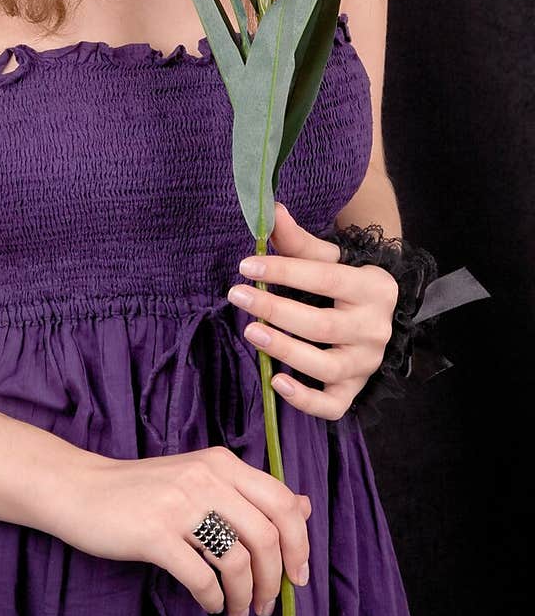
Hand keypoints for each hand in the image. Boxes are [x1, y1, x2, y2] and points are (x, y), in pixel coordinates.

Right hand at [48, 445, 312, 615]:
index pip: (281, 501)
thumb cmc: (143, 488)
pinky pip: (201, 577)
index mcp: (221, 462)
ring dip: (246, 596)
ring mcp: (180, 504)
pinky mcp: (155, 533)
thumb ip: (249, 492)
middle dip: (276, 578)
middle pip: (267, 535)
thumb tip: (303, 505)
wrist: (82, 488)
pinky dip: (212, 599)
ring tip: (238, 611)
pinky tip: (209, 603)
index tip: (297, 574)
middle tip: (268, 602)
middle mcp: (206, 477)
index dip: (299, 543)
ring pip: (238, 560)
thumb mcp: (201, 478)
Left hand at [228, 203, 399, 420]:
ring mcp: (366, 364)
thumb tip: (272, 210)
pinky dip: (305, 400)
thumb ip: (298, 240)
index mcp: (372, 287)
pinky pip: (332, 405)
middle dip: (276, 311)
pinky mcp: (355, 390)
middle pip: (323, 326)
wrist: (378, 314)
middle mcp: (375, 328)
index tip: (247, 265)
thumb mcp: (328, 257)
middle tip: (237, 295)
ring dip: (284, 350)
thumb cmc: (344, 281)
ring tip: (250, 331)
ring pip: (326, 367)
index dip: (285, 271)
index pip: (326, 279)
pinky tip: (277, 382)